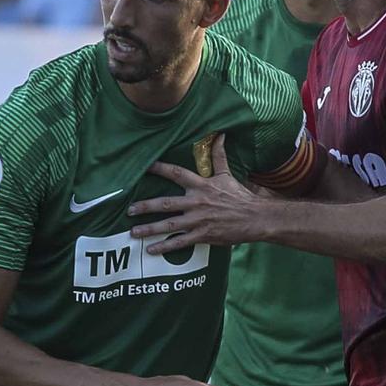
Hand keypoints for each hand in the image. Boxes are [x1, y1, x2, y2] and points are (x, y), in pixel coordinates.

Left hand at [128, 135, 262, 252]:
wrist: (255, 217)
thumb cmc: (240, 196)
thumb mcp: (228, 174)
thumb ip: (219, 156)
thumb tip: (220, 135)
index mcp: (201, 185)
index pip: (176, 173)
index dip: (159, 168)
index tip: (144, 166)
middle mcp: (196, 202)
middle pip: (165, 203)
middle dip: (145, 206)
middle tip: (129, 209)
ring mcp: (198, 220)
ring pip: (168, 224)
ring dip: (149, 229)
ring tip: (133, 232)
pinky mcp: (203, 235)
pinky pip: (180, 242)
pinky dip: (164, 246)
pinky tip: (151, 250)